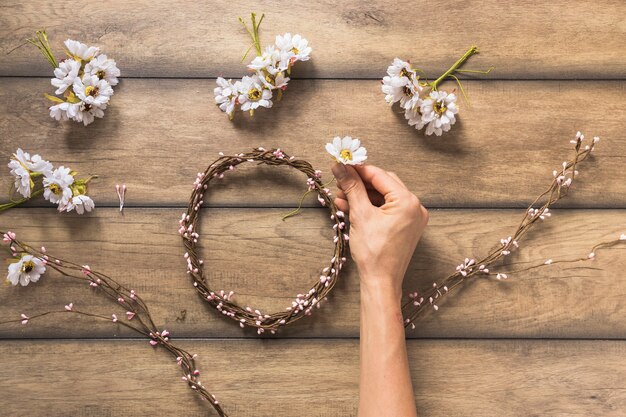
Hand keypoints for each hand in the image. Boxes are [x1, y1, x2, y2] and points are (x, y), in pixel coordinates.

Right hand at [332, 163, 427, 299]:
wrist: (381, 282)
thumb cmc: (373, 252)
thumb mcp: (360, 215)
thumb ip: (351, 187)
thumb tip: (340, 167)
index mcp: (408, 201)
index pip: (380, 175)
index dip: (358, 170)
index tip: (341, 165)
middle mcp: (415, 207)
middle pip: (383, 184)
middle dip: (359, 183)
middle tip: (339, 182)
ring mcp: (412, 217)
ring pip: (383, 197)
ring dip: (362, 196)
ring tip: (340, 197)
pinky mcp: (405, 226)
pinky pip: (386, 210)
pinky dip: (370, 207)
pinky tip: (350, 207)